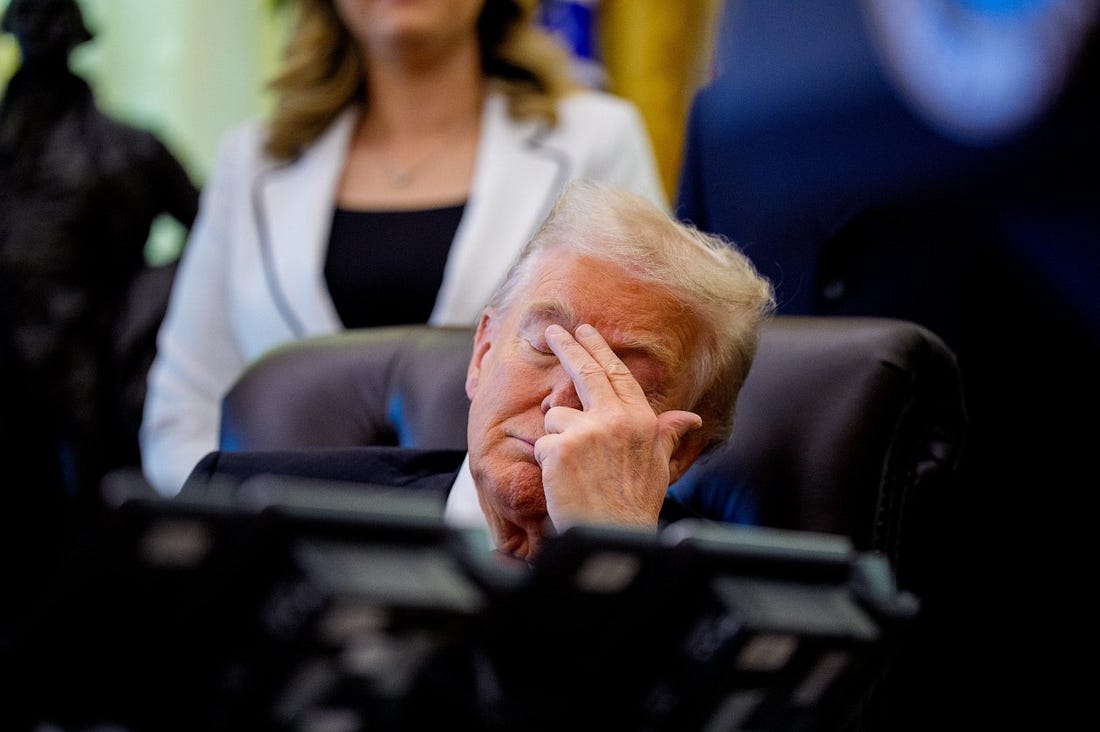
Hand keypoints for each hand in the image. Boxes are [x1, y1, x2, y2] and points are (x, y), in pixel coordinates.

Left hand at [534, 323, 701, 530]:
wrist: (614, 535)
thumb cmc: (635, 505)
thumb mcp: (659, 465)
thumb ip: (666, 435)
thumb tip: (690, 419)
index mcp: (643, 420)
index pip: (618, 374)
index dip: (599, 350)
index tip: (586, 332)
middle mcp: (617, 419)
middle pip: (586, 372)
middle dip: (568, 347)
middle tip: (553, 330)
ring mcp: (588, 431)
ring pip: (557, 417)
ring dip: (558, 440)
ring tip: (575, 470)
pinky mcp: (561, 448)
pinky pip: (543, 444)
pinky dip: (548, 463)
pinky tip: (564, 481)